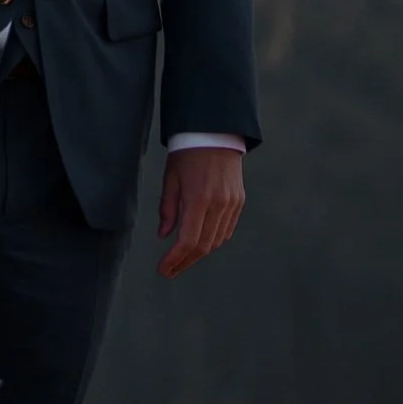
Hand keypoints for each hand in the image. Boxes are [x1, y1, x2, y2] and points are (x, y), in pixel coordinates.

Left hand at [156, 148, 245, 278]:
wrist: (215, 132)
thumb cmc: (187, 153)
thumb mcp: (171, 178)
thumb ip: (167, 208)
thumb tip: (164, 236)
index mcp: (198, 198)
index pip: (188, 240)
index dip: (175, 259)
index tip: (163, 270)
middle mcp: (218, 204)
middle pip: (203, 246)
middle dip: (185, 262)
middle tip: (170, 271)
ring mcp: (232, 204)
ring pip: (216, 241)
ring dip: (199, 253)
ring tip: (182, 259)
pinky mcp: (239, 201)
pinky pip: (226, 230)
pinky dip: (213, 240)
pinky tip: (200, 244)